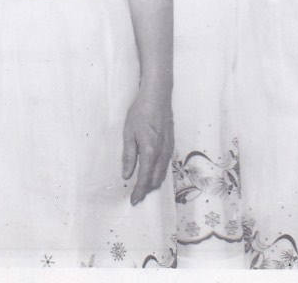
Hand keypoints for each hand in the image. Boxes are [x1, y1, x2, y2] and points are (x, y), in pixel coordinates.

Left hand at [121, 87, 171, 205]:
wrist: (157, 96)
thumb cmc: (140, 112)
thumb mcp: (129, 134)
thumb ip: (129, 156)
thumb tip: (126, 175)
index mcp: (150, 152)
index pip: (144, 179)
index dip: (139, 192)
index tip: (133, 201)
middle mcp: (162, 154)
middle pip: (156, 180)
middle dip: (146, 190)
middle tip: (136, 196)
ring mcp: (169, 149)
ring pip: (162, 174)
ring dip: (153, 183)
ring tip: (143, 187)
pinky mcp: (171, 144)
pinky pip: (166, 165)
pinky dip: (159, 173)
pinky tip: (152, 172)